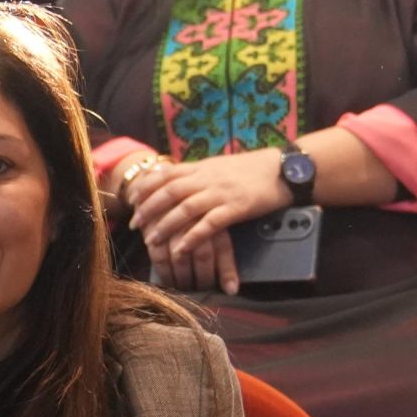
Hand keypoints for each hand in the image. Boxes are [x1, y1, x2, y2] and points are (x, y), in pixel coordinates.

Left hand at [129, 150, 287, 295]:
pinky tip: (182, 249)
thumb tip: (174, 180)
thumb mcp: (219, 166)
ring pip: (186, 208)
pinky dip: (193, 237)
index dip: (146, 188)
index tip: (133, 202)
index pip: (165, 174)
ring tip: (152, 241)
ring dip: (166, 225)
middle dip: (149, 209)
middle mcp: (208, 178)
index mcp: (202, 167)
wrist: (284, 169)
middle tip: (135, 225)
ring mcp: (221, 192)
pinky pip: (210, 224)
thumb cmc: (251, 170)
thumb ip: (197, 174)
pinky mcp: (236, 208)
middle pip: (170, 191)